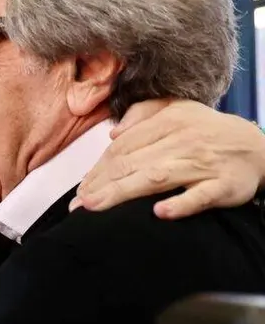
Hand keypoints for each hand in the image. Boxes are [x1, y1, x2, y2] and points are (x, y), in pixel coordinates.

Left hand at [75, 100, 264, 218]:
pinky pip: (200, 196)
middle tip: (77, 205)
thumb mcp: (178, 110)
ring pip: (156, 178)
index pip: (123, 147)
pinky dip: (181, 204)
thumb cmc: (208, 132)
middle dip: (100, 184)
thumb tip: (113, 133)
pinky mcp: (224, 185)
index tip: (80, 188)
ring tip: (95, 206)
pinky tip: (160, 213)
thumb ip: (143, 113)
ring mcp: (204, 164)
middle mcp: (183, 141)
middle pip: (132, 163)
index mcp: (169, 122)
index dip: (98, 168)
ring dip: (123, 192)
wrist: (259, 148)